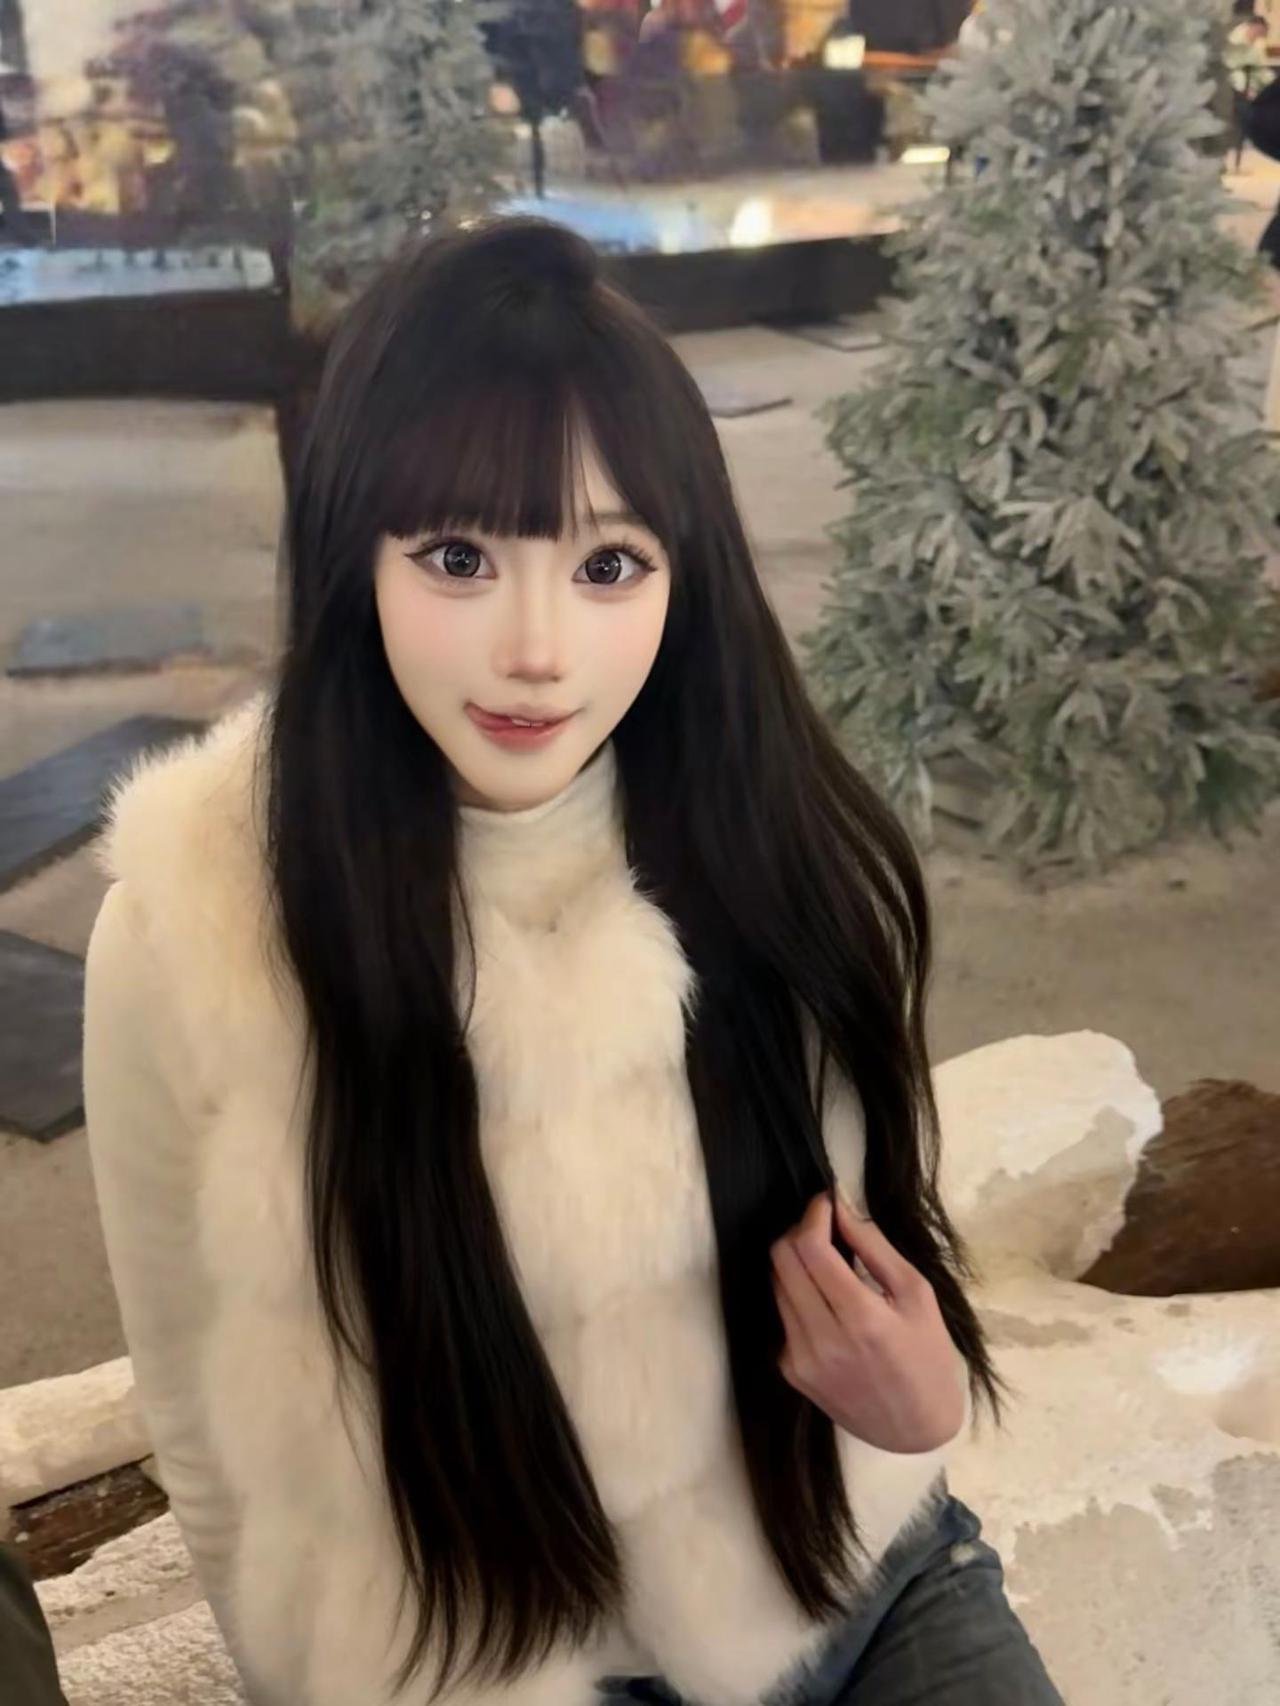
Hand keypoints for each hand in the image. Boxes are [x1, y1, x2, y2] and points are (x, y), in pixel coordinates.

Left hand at [770, 1192, 966, 1453]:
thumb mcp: (916, 1294)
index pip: (810, 1247)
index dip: (814, 1214)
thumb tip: (841, 1207)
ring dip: (796, 1262)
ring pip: (776, 1284)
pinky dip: (797, 1295)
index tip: (827, 1202)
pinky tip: (826, 1302)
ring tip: (828, 1264)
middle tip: (826, 1229)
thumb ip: (875, 1247)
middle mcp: (821, 1339)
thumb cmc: (927, 1356)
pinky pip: (782, 1315)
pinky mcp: (790, 1372)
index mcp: (860, 1317)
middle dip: (800, 1232)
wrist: (916, 1429)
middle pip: (782, 1260)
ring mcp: (800, 1358)